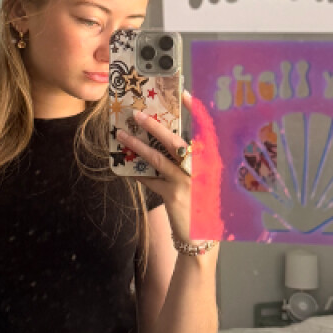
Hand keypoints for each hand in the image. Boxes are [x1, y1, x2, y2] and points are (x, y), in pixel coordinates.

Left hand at [116, 90, 223, 241]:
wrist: (203, 238)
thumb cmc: (203, 205)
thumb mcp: (202, 180)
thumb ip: (189, 163)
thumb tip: (165, 142)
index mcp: (211, 161)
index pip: (205, 130)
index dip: (196, 111)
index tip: (184, 94)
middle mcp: (201, 169)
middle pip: (175, 141)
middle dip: (154, 126)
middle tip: (137, 114)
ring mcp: (187, 182)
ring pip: (158, 158)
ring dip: (137, 146)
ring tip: (122, 137)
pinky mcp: (173, 195)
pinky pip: (150, 180)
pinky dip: (138, 173)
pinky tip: (126, 168)